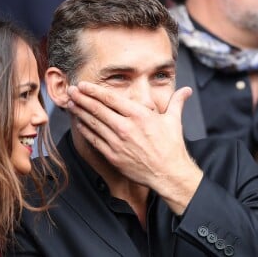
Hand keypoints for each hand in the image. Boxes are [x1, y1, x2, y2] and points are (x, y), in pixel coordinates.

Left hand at [67, 81, 202, 213]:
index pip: (111, 99)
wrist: (168, 173)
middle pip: (97, 109)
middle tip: (70, 90)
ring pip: (93, 124)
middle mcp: (125, 127)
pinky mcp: (113, 155)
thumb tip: (187, 90)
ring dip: (80, 112)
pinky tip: (79, 123)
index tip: (83, 85)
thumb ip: (177, 102)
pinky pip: (95, 140)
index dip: (94, 90)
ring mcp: (117, 142)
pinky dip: (85, 130)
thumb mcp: (174, 121)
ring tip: (70, 103)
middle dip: (82, 98)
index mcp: (139, 115)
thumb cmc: (171, 147)